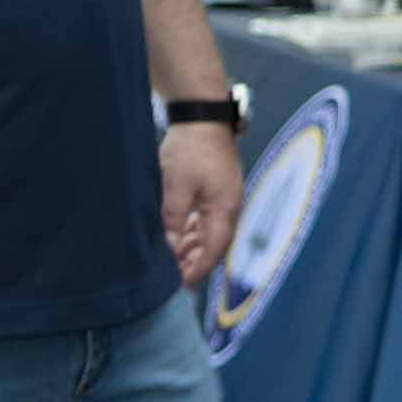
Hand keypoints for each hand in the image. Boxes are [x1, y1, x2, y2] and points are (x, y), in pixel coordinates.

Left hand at [158, 122, 243, 287]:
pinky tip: (179, 236)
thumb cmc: (191, 150)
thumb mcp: (176, 187)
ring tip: (171, 260)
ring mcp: (225, 200)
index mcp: (225, 210)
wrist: (203, 118)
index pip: (213, 251)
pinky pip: (207, 220)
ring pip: (210, 234)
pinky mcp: (217, 191)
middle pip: (214, 246)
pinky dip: (193, 232)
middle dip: (193, 262)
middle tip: (171, 277)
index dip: (196, 270)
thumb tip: (170, 248)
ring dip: (192, 248)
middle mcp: (230, 208)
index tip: (178, 284)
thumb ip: (174, 220)